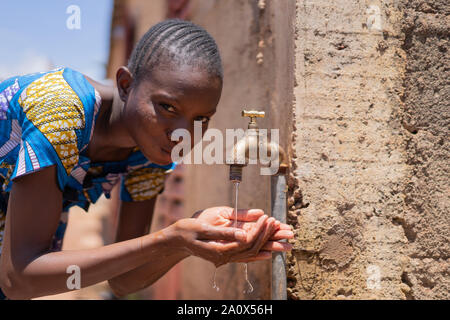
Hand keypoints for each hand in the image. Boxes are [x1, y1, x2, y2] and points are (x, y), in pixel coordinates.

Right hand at [170, 207, 292, 266]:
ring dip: (268, 244)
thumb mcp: (203, 227)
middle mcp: (225, 257)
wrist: (176, 240)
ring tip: (283, 235)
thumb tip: (245, 234)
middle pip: (253, 248)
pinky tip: (268, 254)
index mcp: (220, 250)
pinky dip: (258, 254)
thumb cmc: (187, 230)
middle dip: (269, 237)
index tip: (269, 218)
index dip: (259, 231)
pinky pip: (244, 257)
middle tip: (282, 225)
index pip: (247, 242)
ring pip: (252, 253)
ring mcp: (225, 257)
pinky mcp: (225, 255)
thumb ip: (225, 232)